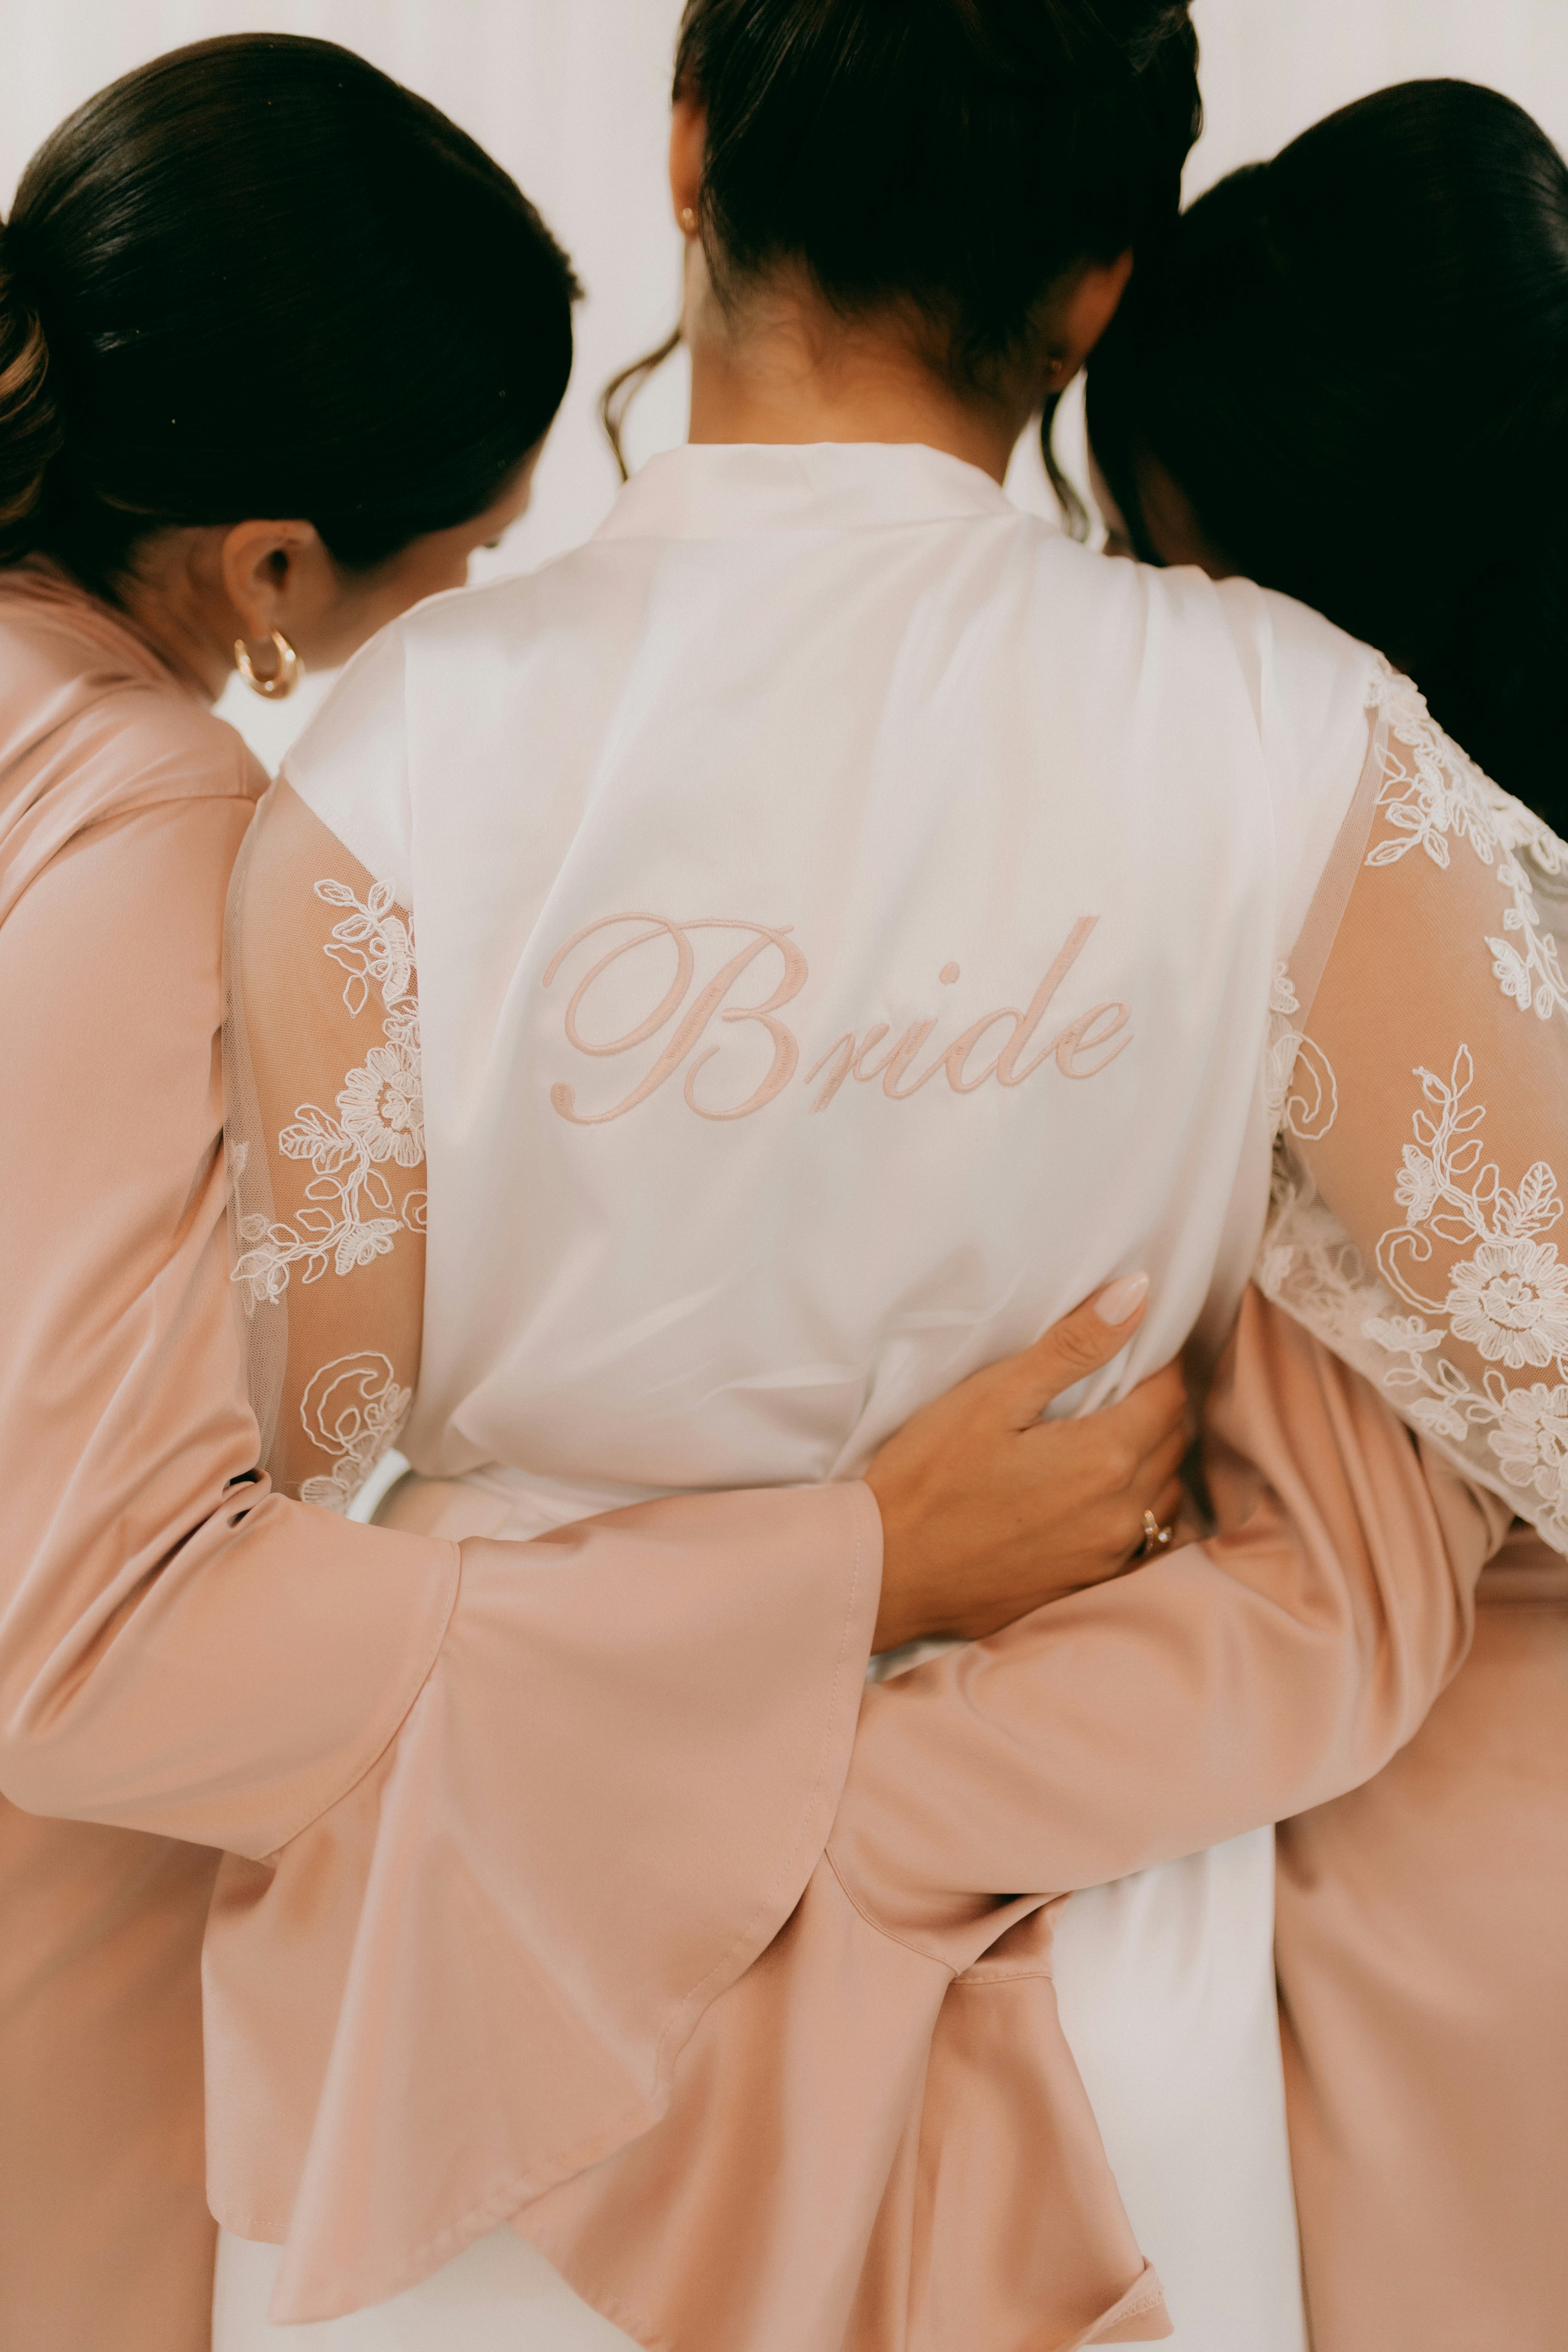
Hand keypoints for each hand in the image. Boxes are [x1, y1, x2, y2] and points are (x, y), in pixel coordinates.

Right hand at [864, 1275, 1187, 1650]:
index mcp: (1105, 1457)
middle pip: (1173, 1442)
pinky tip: (1097, 1492)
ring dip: (1152, 1458)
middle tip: (1118, 1382)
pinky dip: (1136, 1506)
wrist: (887, 1573)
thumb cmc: (928, 1478)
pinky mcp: (1088, 1583)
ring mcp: (1107, 1555)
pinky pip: (1143, 1537)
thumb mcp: (993, 1396)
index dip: (1157, 1363)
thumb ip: (1073, 1346)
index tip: (1131, 1347)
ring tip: (1107, 1433)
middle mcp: (1121, 1512)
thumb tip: (1138, 1294)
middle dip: (1156, 1405)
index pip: (1170, 1396)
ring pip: (1164, 1493)